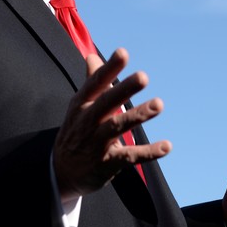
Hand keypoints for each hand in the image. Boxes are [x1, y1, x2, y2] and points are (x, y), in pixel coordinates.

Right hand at [54, 48, 171, 198]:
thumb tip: (92, 56)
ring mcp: (96, 143)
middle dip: (124, 89)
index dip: (109, 68)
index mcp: (82, 104)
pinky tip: (166, 146)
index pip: (96, 83)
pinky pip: (129, 156)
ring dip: (138, 114)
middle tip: (143, 77)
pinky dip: (148, 152)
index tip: (123, 53)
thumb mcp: (79, 107)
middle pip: (106, 102)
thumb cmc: (76, 132)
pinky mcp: (107, 164)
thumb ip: (91, 81)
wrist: (61, 173)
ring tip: (159, 104)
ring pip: (118, 126)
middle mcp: (87, 121)